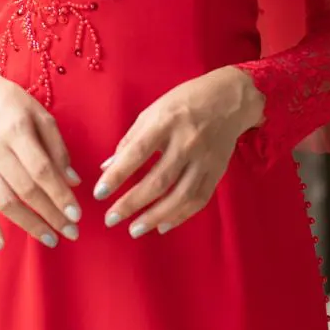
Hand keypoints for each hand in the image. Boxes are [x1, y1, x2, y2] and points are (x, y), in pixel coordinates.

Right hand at [0, 66, 82, 251]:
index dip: (60, 195)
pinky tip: (0, 244)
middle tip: (71, 232)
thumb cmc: (13, 103)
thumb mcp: (41, 115)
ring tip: (50, 239)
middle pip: (25, 190)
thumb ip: (58, 148)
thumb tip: (74, 182)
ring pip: (3, 201)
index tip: (77, 215)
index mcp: (17, 130)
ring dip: (28, 224)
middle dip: (50, 215)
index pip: (42, 170)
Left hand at [92, 67, 264, 237]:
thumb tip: (107, 168)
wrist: (229, 99)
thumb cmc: (184, 102)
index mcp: (165, 122)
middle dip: (132, 203)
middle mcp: (186, 142)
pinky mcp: (217, 171)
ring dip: (155, 216)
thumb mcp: (152, 111)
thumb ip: (130, 140)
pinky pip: (199, 199)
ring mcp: (205, 159)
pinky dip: (180, 216)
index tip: (99, 194)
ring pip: (180, 196)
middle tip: (111, 220)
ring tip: (135, 230)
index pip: (137, 153)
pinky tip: (162, 226)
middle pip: (158, 180)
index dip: (118, 175)